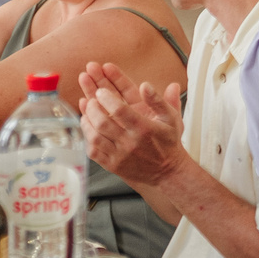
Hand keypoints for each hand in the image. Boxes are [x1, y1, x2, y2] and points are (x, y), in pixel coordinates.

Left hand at [77, 62, 185, 188]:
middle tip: (91, 100)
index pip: (120, 110)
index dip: (107, 98)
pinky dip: (87, 138)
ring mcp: (119, 155)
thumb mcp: (171, 118)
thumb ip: (158, 100)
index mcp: (144, 128)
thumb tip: (145, 85)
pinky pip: (93, 152)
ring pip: (95, 137)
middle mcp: (130, 143)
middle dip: (93, 108)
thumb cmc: (168, 143)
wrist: (166, 172)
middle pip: (103, 123)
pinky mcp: (112, 165)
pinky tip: (88, 128)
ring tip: (87, 112)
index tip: (101, 91)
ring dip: (87, 122)